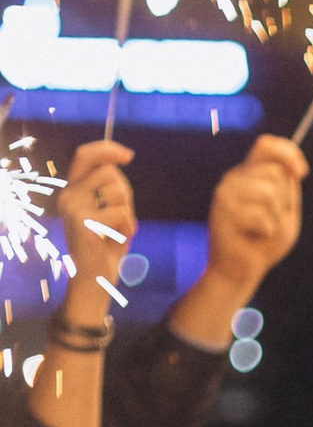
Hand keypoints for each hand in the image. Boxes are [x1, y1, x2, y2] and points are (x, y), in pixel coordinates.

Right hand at [54, 141, 134, 309]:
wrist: (96, 277)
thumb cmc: (107, 243)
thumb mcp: (111, 209)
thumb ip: (112, 187)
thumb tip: (118, 160)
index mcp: (73, 189)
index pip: (85, 155)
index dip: (107, 149)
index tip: (128, 156)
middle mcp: (68, 195)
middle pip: (108, 171)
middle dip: (125, 192)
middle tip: (121, 214)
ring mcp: (73, 208)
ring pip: (117, 191)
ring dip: (127, 210)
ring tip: (117, 229)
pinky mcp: (84, 222)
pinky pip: (121, 213)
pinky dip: (128, 227)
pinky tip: (117, 239)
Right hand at [196, 135, 305, 301]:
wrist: (239, 272)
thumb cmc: (265, 244)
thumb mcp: (286, 213)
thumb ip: (288, 190)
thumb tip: (289, 169)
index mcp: (249, 174)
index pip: (266, 145)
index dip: (288, 152)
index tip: (302, 172)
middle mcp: (234, 178)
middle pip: (274, 171)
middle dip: (285, 200)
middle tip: (272, 220)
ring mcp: (226, 192)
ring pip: (270, 192)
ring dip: (276, 218)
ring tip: (262, 229)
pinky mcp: (222, 211)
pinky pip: (262, 217)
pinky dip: (267, 232)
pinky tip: (252, 237)